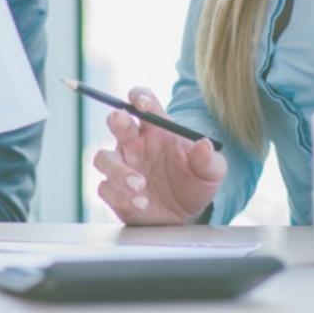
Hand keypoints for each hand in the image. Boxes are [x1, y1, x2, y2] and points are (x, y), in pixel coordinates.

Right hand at [92, 87, 226, 224]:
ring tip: (140, 184)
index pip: (143, 102)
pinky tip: (141, 204)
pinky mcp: (115, 192)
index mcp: (156, 129)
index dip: (139, 97)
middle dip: (116, 119)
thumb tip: (204, 144)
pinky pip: (106, 188)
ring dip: (118, 170)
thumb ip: (208, 159)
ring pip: (103, 158)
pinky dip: (120, 196)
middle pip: (116, 121)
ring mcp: (122, 166)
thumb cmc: (196, 182)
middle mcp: (134, 143)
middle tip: (123, 125)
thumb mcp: (211, 172)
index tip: (142, 103)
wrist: (187, 215)